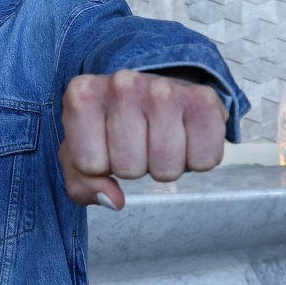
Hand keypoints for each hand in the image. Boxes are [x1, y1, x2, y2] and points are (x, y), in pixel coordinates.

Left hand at [58, 69, 227, 208]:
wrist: (154, 92)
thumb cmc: (112, 126)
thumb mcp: (81, 155)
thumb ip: (83, 185)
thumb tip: (113, 201)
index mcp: (82, 94)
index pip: (89, 164)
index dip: (100, 166)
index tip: (105, 145)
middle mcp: (122, 83)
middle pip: (129, 169)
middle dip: (134, 167)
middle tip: (137, 142)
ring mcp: (163, 88)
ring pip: (165, 168)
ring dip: (165, 165)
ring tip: (159, 138)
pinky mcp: (203, 98)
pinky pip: (204, 161)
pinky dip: (197, 160)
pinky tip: (185, 136)